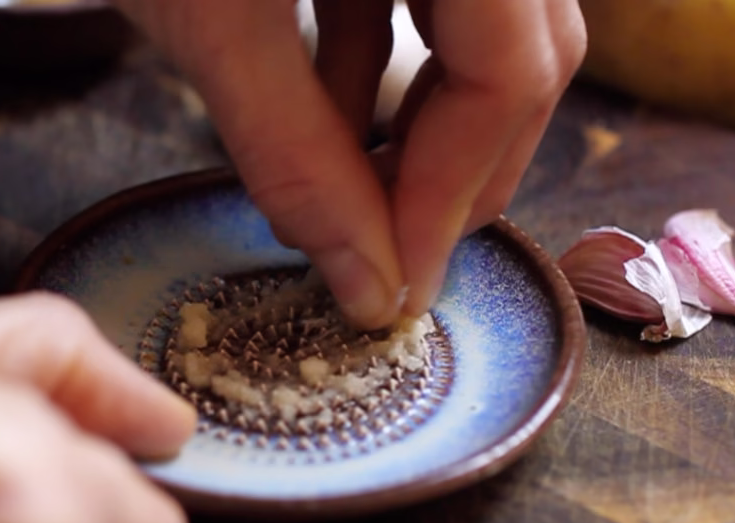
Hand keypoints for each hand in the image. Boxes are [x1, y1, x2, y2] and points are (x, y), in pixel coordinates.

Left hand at [112, 0, 585, 327]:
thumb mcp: (211, 17)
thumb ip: (296, 153)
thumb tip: (372, 284)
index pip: (513, 69)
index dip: (456, 193)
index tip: (397, 284)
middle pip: (523, 50)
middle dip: (455, 166)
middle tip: (389, 252)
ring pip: (484, 29)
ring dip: (420, 124)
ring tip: (350, 197)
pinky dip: (378, 67)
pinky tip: (326, 122)